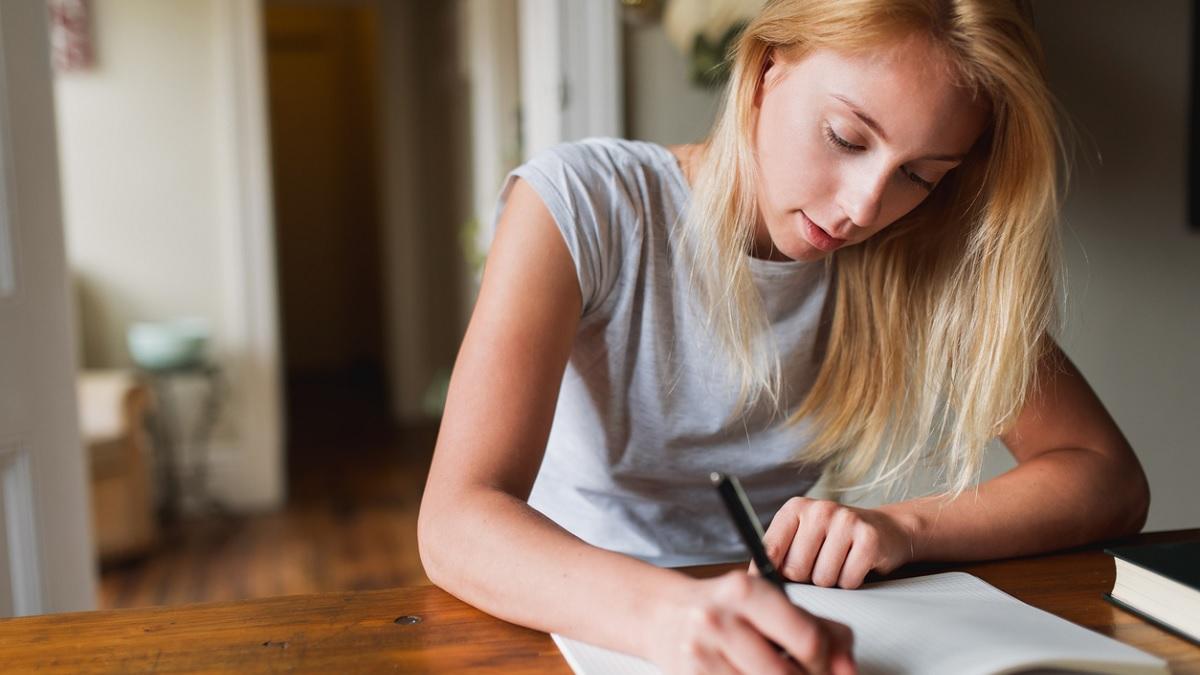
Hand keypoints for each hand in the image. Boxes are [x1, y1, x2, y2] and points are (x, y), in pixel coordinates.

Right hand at [648, 571, 855, 673]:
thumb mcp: (771, 603)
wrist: (664, 615)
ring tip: (775, 671)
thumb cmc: (723, 607)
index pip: (807, 638)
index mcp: (745, 591)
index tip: (829, 668)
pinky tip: (753, 674)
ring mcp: (701, 653)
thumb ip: (819, 628)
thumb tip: (847, 668)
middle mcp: (718, 620)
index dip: (826, 663)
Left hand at [757, 498, 915, 588]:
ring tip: (838, 564)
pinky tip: (855, 566)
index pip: (769, 550)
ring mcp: (845, 521)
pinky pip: (848, 581)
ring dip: (830, 582)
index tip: (770, 587)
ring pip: (822, 579)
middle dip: (806, 579)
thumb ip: (778, 555)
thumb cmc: (834, 540)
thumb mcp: (802, 537)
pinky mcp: (868, 538)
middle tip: (819, 567)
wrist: (886, 529)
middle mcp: (819, 509)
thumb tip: (754, 583)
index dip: (768, 575)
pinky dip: (851, 582)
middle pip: (796, 569)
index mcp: (795, 508)